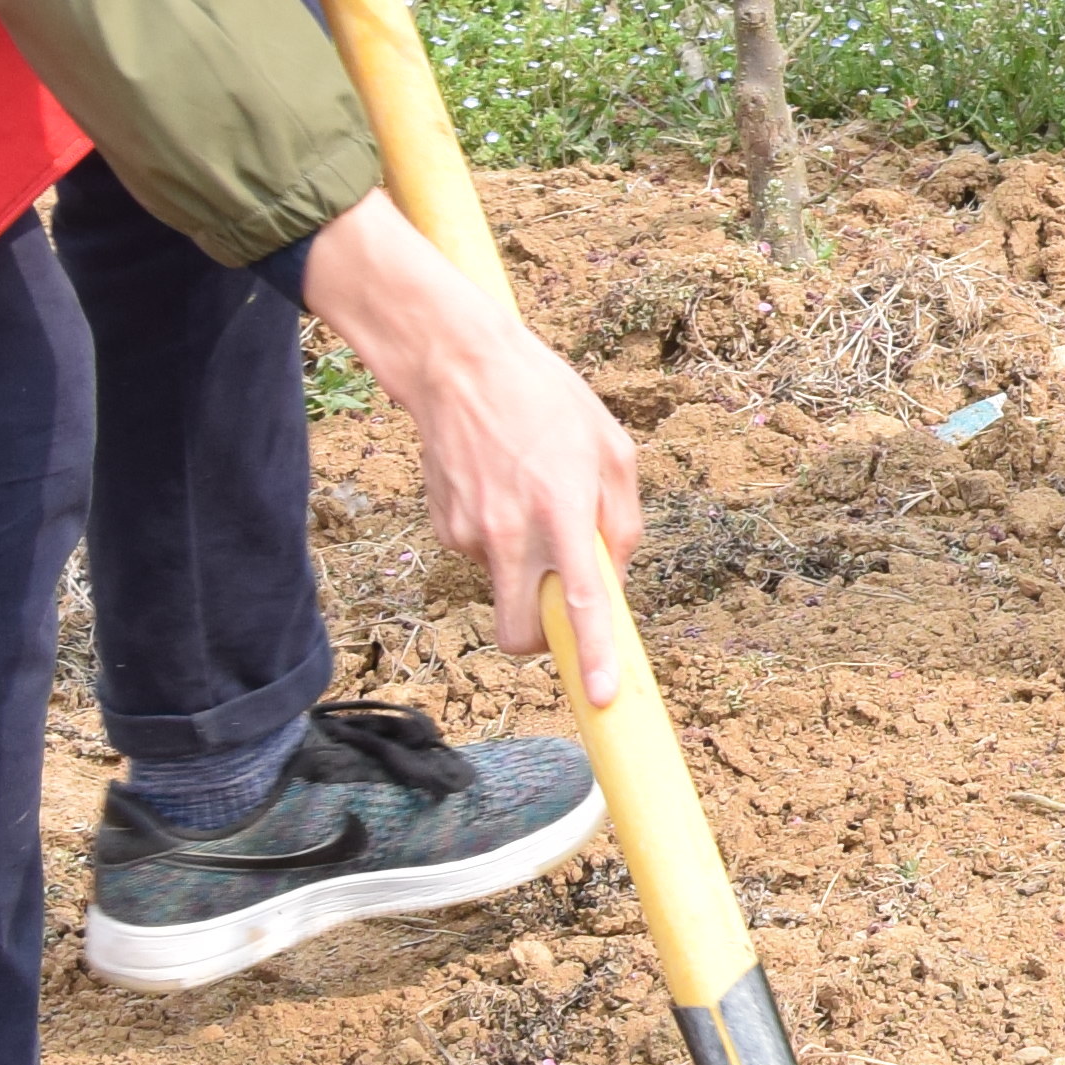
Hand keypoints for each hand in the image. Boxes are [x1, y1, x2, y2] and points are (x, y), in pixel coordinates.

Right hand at [296, 191, 645, 702]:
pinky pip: (483, 554)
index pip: (582, 603)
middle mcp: (513, 533)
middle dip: (539, 642)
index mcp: (564, 511)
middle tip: (558, 615)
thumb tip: (613, 579)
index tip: (602, 698)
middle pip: (520, 634)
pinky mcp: (443, 528)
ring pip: (503, 586)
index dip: (591, 657)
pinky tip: (500, 486)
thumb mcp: (612, 448)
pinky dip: (499, 537)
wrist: (459, 365)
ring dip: (523, 566)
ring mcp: (471, 535)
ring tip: (529, 495)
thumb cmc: (548, 401)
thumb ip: (621, 521)